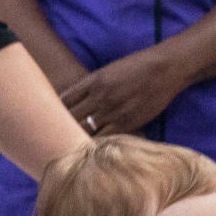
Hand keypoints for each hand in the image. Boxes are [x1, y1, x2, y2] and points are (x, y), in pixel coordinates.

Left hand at [59, 43, 195, 139]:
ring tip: (68, 145)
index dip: (55, 109)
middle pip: (70, 117)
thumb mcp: (110, 70)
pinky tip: (90, 148)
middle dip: (60, 125)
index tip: (51, 116)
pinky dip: (96, 143)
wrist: (165, 69)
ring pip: (85, 130)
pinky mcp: (127, 123)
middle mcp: (100, 97)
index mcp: (93, 81)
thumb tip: (77, 98)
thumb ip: (93, 85)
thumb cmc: (138, 67)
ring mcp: (113, 111)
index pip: (64, 99)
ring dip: (76, 137)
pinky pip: (105, 138)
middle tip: (53, 135)